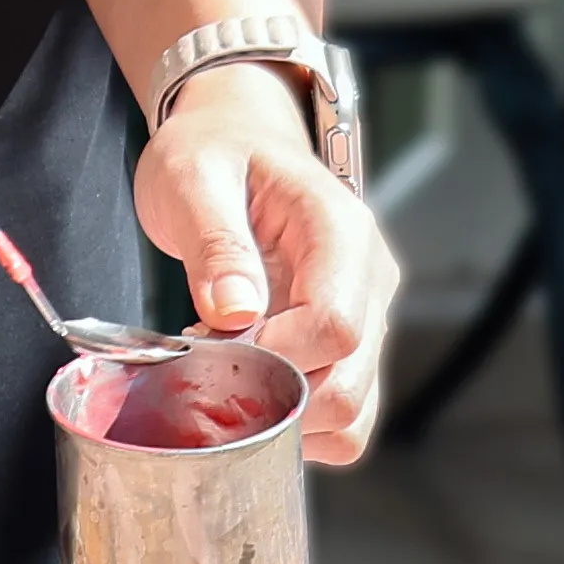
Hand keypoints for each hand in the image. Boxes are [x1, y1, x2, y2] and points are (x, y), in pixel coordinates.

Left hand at [137, 61, 399, 459]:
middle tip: (206, 366)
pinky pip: (342, 416)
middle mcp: (370, 280)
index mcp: (341, 233)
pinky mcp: (349, 347)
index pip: (334, 325)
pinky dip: (295, 424)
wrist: (234, 139)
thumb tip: (235, 314)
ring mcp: (366, 317)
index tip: (209, 347)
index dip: (272, 356)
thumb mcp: (194, 177)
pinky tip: (248, 387)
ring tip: (225, 375)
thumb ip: (215, 243)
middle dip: (274, 396)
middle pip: (349, 383)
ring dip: (284, 418)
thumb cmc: (214, 152)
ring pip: (353, 413)